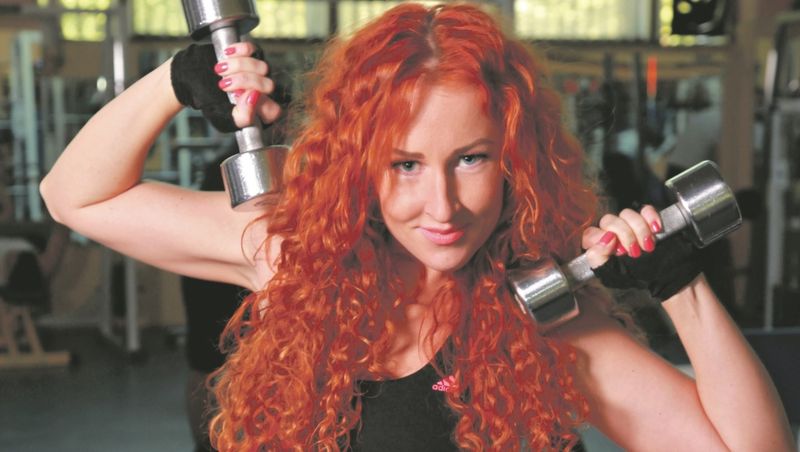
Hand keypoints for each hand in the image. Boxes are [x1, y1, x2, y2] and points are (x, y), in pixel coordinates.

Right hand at [170, 42, 282, 131]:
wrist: (192, 79)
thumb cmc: (209, 102)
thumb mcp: (222, 118)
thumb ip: (241, 116)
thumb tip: (254, 98)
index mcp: (260, 111)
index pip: (273, 110)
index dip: (259, 105)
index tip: (238, 98)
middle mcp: (263, 91)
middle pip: (269, 86)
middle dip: (244, 83)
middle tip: (223, 84)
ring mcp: (258, 72)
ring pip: (263, 67)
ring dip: (238, 67)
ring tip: (219, 70)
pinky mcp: (250, 54)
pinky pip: (254, 49)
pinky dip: (240, 50)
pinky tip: (227, 54)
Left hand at [581, 205, 700, 301]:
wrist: (666, 280)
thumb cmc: (637, 279)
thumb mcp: (613, 276)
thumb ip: (599, 259)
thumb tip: (604, 239)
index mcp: (600, 246)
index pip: (590, 233)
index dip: (601, 239)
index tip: (616, 249)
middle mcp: (613, 234)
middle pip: (609, 220)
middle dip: (624, 235)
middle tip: (634, 251)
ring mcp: (630, 226)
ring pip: (626, 213)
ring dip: (639, 230)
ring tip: (648, 246)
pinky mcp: (648, 220)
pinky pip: (646, 209)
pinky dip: (651, 217)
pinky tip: (656, 229)